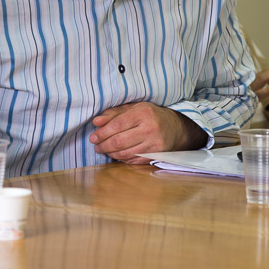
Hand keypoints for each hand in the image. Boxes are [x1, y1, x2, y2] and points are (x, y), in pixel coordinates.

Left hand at [89, 102, 207, 164]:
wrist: (175, 128)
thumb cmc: (150, 115)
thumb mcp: (134, 108)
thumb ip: (114, 114)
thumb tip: (96, 122)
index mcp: (143, 113)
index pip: (117, 125)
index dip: (102, 133)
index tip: (93, 137)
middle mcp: (150, 128)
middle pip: (119, 141)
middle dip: (104, 145)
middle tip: (96, 145)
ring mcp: (154, 144)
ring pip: (125, 153)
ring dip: (110, 153)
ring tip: (104, 150)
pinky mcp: (156, 155)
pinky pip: (133, 160)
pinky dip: (122, 159)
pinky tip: (116, 155)